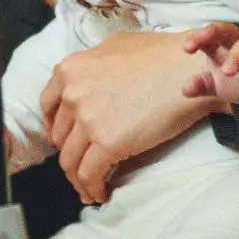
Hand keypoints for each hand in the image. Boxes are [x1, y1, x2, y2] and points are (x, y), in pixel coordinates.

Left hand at [40, 30, 227, 204]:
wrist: (190, 68)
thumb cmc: (162, 54)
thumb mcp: (116, 45)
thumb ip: (94, 64)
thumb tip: (89, 80)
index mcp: (70, 70)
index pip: (48, 106)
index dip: (55, 127)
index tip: (63, 140)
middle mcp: (72, 93)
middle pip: (60, 136)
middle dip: (70, 153)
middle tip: (82, 164)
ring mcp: (87, 119)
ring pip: (70, 160)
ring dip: (78, 178)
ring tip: (90, 188)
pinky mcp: (106, 142)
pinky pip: (89, 174)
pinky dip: (91, 188)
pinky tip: (101, 193)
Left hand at [182, 22, 238, 107]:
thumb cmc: (238, 79)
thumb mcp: (216, 84)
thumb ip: (201, 85)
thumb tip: (184, 89)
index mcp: (223, 44)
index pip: (210, 34)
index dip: (198, 37)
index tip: (187, 48)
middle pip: (228, 30)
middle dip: (214, 34)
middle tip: (202, 49)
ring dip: (237, 56)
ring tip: (227, 72)